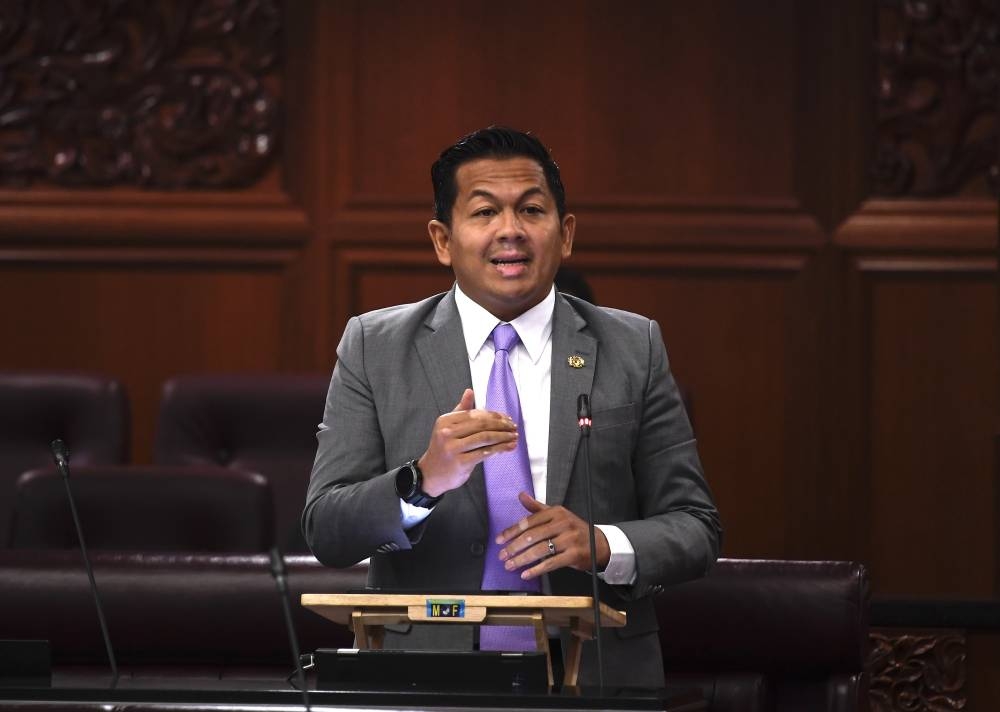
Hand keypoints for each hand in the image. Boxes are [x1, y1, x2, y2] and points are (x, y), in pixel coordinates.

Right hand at [418, 388, 518, 495]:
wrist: (431, 474)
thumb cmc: (443, 449)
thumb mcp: (448, 427)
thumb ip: (461, 410)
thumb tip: (470, 391)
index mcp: (445, 421)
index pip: (475, 414)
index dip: (494, 415)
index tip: (506, 418)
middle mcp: (447, 433)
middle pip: (481, 425)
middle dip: (501, 425)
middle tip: (513, 427)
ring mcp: (453, 448)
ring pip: (485, 438)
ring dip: (503, 436)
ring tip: (514, 436)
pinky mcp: (461, 463)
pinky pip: (485, 453)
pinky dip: (500, 449)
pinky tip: (508, 447)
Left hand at [495, 492, 610, 579]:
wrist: (599, 543)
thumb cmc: (574, 529)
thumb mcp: (557, 514)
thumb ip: (537, 507)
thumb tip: (521, 495)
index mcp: (556, 512)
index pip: (529, 521)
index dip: (512, 531)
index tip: (499, 540)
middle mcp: (563, 523)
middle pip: (532, 536)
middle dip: (514, 547)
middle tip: (502, 555)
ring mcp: (569, 539)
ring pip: (540, 550)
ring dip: (522, 559)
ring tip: (510, 565)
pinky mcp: (574, 554)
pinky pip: (551, 563)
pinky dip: (536, 570)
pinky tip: (526, 573)